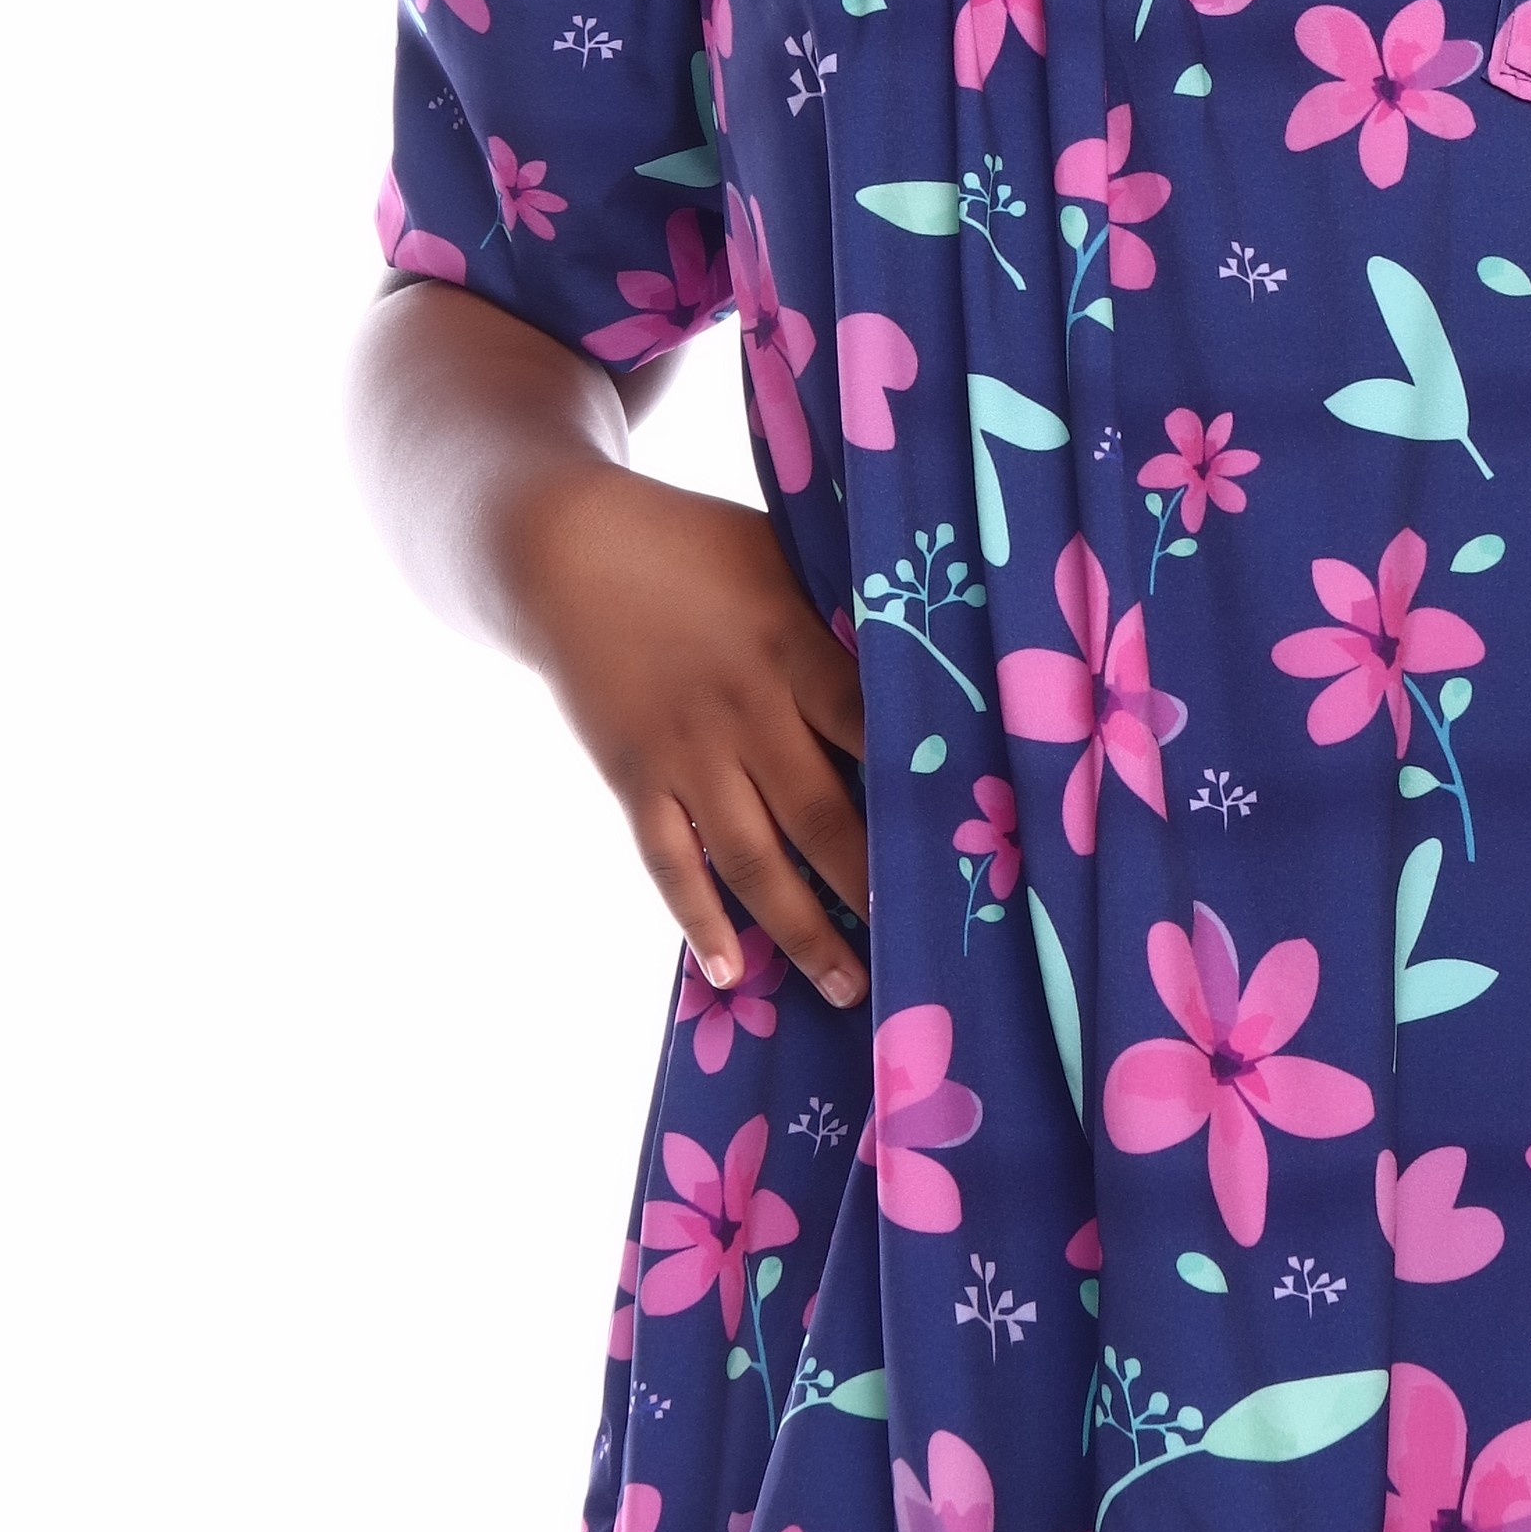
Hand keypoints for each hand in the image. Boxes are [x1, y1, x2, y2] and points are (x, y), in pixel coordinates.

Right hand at [509, 457, 869, 1009]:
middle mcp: (745, 710)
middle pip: (824, 814)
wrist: (565, 549)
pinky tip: (731, 970)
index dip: (919, 789)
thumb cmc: (694, 546)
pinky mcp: (634, 776)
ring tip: (846, 985)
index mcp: (794, 647)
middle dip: (874, 887)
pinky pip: (671, 862)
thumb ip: (836, 615)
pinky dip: (699, 919)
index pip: (872, 731)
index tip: (965, 846)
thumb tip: (920, 654)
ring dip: (802, 928)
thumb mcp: (780, 557)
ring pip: (754, 858)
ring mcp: (686, 751)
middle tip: (922, 950)